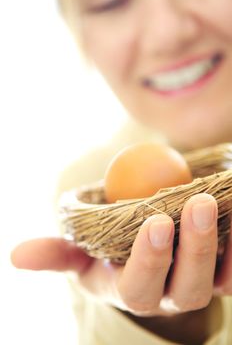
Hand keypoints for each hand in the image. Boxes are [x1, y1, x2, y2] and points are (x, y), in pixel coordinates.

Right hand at [11, 193, 231, 316]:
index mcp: (133, 292)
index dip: (149, 258)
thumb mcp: (81, 255)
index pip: (140, 284)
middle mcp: (170, 297)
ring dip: (224, 244)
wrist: (144, 257)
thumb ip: (56, 254)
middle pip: (188, 286)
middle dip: (194, 247)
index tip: (155, 221)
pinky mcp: (222, 274)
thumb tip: (17, 254)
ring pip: (219, 279)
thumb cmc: (107, 254)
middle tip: (199, 203)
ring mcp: (200, 287)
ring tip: (225, 202)